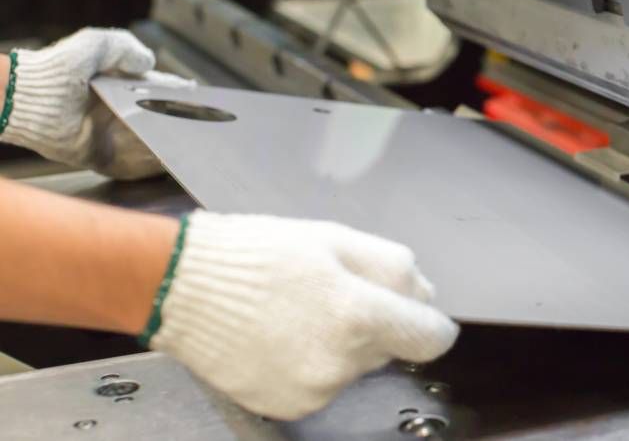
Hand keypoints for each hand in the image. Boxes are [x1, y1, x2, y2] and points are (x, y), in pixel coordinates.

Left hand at [0, 28, 192, 179]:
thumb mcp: (97, 43)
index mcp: (116, 84)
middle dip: (180, 121)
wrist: (30, 98)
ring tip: (194, 145)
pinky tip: (168, 161)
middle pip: (156, 118)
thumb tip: (151, 64)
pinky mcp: (99, 156)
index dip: (177, 93)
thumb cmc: (60, 67)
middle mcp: (114, 110)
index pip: (155, 90)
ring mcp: (108, 134)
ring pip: (148, 141)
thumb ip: (127, 47)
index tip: (200, 97)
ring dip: (169, 144)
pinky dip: (148, 165)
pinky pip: (129, 164)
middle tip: (205, 125)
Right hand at [146, 212, 459, 420]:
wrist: (181, 286)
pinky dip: (311, 364)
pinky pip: (322, 384)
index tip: (421, 316)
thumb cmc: (255, 256)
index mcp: (358, 315)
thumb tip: (424, 295)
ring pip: (354, 367)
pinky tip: (281, 336)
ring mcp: (313, 390)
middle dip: (372, 322)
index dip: (429, 323)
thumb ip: (394, 268)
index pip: (430, 338)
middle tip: (328, 293)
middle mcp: (339, 362)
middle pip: (388, 348)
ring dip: (340, 344)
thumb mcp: (335, 239)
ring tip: (296, 312)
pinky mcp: (288, 406)